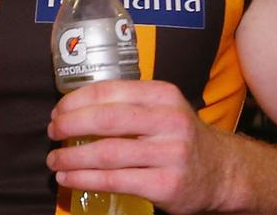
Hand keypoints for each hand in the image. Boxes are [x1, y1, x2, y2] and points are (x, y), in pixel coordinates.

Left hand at [46, 79, 233, 214]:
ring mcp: (170, 154)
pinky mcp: (166, 185)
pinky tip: (69, 177)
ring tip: (55, 159)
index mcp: (163, 95)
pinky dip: (85, 179)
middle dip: (69, 125)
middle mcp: (169, 121)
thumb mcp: (163, 109)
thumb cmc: (180, 137)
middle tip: (52, 132)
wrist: (224, 173)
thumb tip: (72, 109)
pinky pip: (115, 181)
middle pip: (106, 119)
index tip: (57, 111)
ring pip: (107, 153)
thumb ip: (127, 104)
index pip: (108, 91)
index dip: (75, 101)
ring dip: (72, 157)